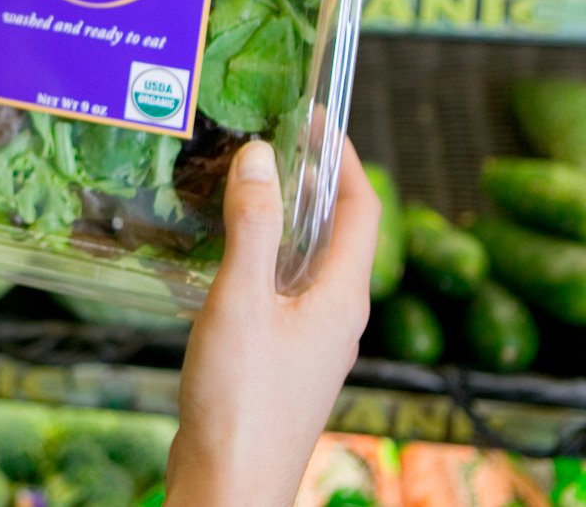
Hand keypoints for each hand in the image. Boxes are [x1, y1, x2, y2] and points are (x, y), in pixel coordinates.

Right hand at [165, 137, 378, 506]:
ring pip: (309, 262)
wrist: (230, 485)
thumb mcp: (240, 302)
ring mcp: (313, 342)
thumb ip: (251, 228)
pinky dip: (263, 256)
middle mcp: (338, 317)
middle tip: (270, 138)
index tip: (314, 115)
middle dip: (311, 181)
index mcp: (343, 298)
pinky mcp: (284, 361)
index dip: (344, 157)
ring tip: (243, 183)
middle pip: (339, 232)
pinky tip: (224, 253)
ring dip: (284, 219)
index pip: (362, 209)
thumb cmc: (241, 400)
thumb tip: (261, 156)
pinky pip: (285, 290)